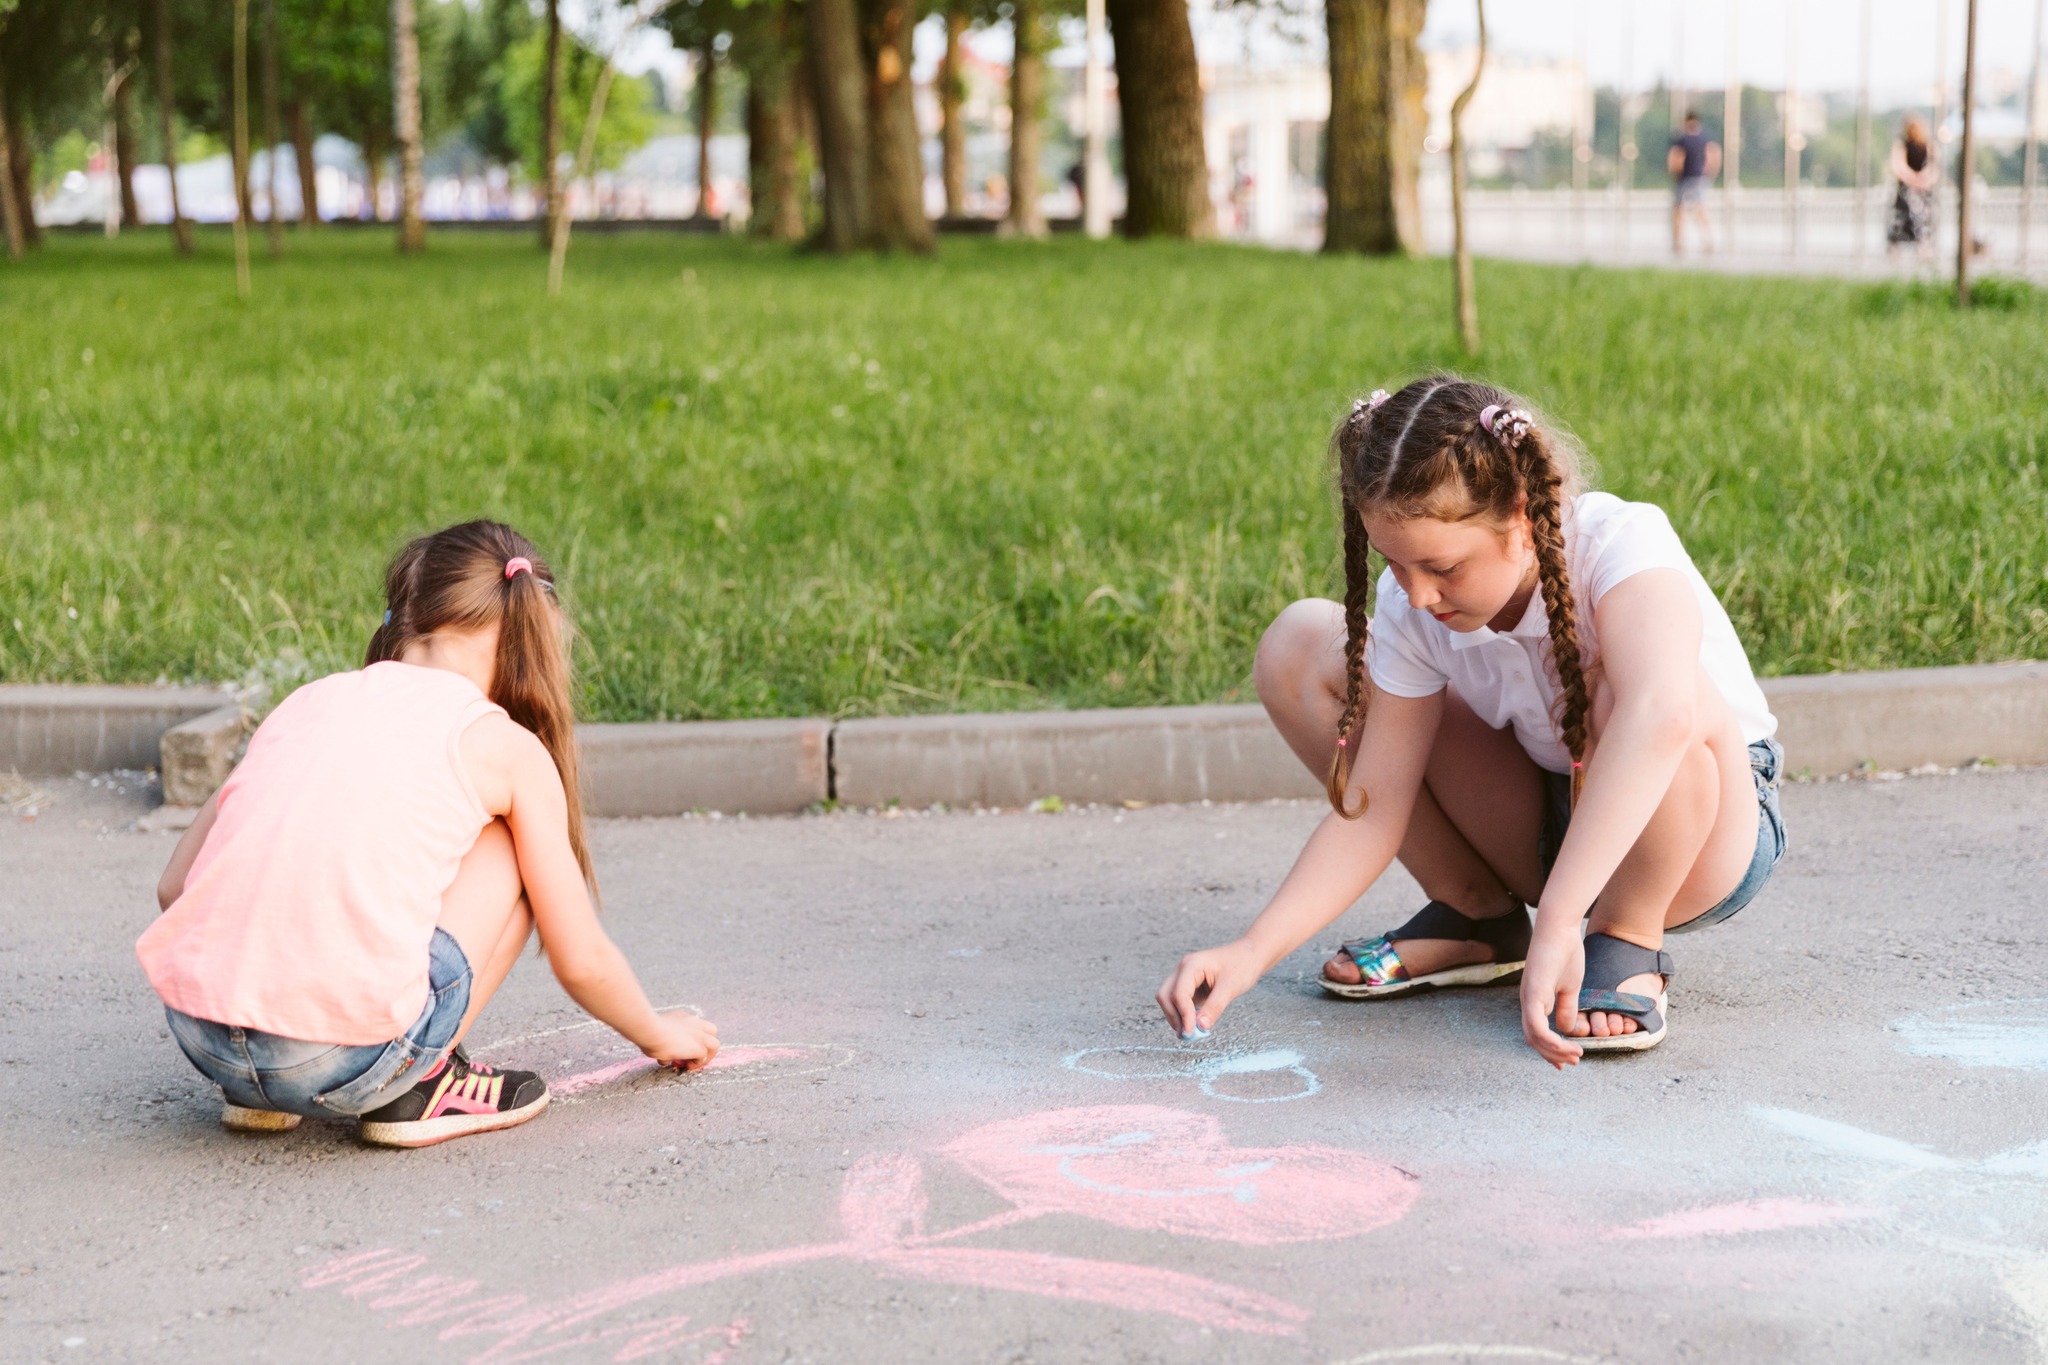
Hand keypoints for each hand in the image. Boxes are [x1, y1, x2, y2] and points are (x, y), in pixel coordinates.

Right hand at [640, 1009, 719, 1071]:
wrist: (649, 1030)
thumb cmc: (645, 1031)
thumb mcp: (654, 1033)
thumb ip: (661, 1040)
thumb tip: (663, 1056)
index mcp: (682, 1018)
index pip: (695, 1025)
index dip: (692, 1037)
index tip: (680, 1047)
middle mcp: (693, 1023)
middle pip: (710, 1031)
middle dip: (704, 1045)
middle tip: (690, 1056)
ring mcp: (698, 1035)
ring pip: (714, 1044)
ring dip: (704, 1057)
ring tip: (690, 1065)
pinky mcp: (698, 1047)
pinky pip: (704, 1057)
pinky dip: (696, 1064)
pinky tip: (685, 1066)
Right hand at [1156, 943, 1261, 1038]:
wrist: (1249, 955)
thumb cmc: (1242, 966)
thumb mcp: (1230, 988)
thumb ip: (1214, 1007)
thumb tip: (1200, 1027)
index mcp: (1191, 965)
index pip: (1179, 993)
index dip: (1183, 1015)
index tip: (1191, 1033)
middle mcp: (1183, 969)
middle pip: (1165, 995)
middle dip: (1173, 1016)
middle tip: (1187, 1035)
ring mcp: (1184, 976)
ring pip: (1168, 999)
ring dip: (1175, 1016)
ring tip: (1190, 1033)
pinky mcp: (1189, 985)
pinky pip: (1178, 1001)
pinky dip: (1182, 1013)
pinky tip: (1193, 1024)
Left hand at [1519, 931, 1585, 1069]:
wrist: (1560, 929)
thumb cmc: (1566, 953)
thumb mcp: (1569, 988)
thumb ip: (1566, 1008)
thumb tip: (1566, 1030)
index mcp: (1535, 1001)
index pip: (1537, 1034)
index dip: (1551, 1050)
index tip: (1568, 1060)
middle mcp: (1527, 1001)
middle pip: (1533, 1040)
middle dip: (1554, 1055)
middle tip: (1574, 1062)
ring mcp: (1528, 997)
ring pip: (1534, 1036)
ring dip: (1555, 1050)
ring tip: (1576, 1055)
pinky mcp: (1533, 992)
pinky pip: (1535, 1024)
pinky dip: (1549, 1039)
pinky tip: (1567, 1044)